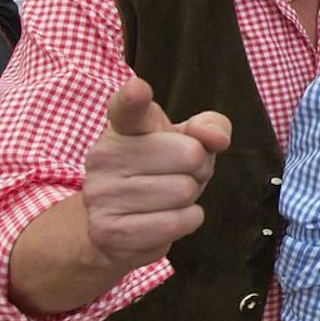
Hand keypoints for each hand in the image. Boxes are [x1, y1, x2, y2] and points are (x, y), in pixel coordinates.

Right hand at [80, 77, 232, 272]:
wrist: (119, 227)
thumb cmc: (160, 173)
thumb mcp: (186, 142)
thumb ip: (208, 127)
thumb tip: (217, 138)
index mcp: (123, 126)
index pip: (127, 107)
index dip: (134, 97)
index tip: (139, 89)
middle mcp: (104, 155)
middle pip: (191, 155)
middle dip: (198, 169)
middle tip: (176, 175)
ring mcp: (102, 194)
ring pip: (184, 191)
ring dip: (190, 199)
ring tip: (167, 198)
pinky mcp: (110, 230)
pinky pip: (175, 222)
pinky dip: (186, 221)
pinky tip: (166, 218)